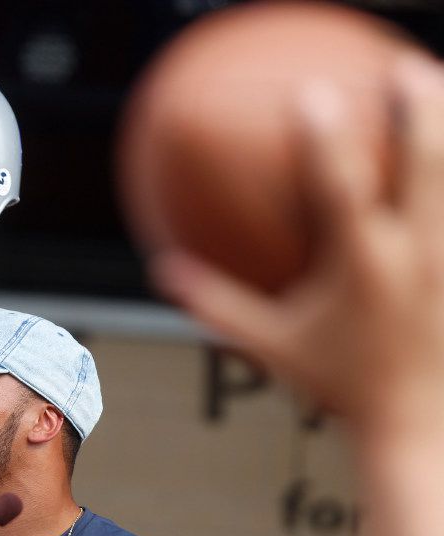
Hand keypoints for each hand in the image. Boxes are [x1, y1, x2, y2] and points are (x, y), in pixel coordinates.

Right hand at [150, 55, 443, 432]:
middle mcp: (418, 255)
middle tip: (404, 67)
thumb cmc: (339, 385)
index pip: (342, 188)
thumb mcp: (271, 345)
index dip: (326, 138)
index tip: (311, 93)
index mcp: (364, 265)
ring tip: (440, 84)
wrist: (418, 424)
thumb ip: (217, 306)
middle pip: (426, 166)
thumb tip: (163, 272)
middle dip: (417, 111)